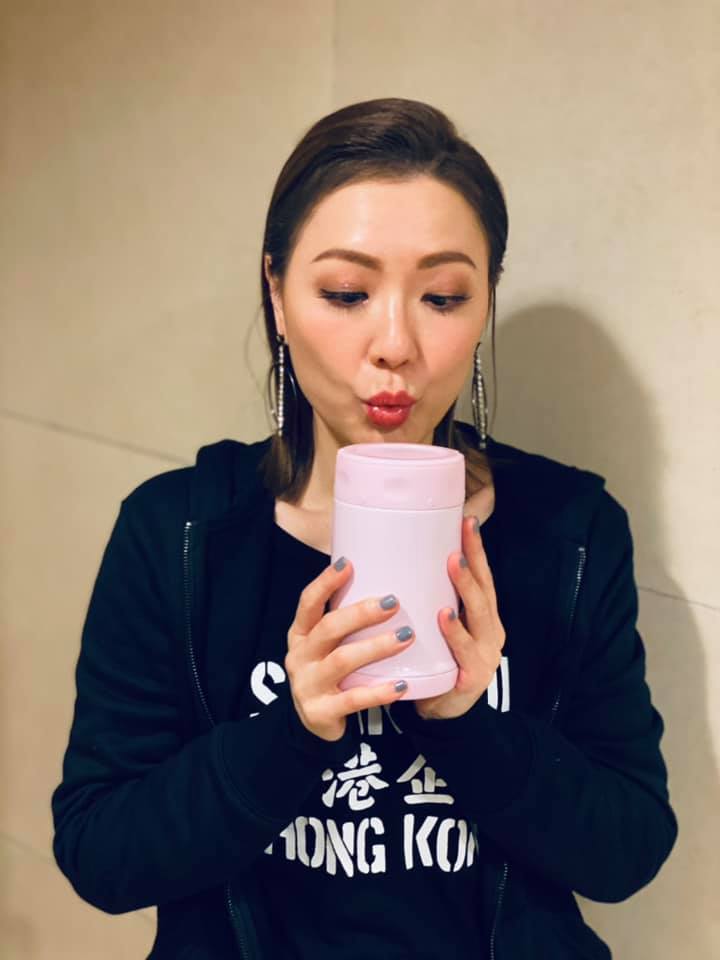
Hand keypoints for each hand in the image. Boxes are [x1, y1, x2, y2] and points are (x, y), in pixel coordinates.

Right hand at [285, 560, 415, 741]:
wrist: (315, 725)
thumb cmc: (331, 672)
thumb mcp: (327, 645)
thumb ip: (345, 621)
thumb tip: (386, 582)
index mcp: (300, 634)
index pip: (308, 603)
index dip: (325, 583)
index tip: (348, 563)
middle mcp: (299, 657)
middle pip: (328, 629)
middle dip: (361, 613)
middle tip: (393, 602)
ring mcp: (307, 685)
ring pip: (342, 661)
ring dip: (376, 647)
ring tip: (406, 636)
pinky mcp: (320, 712)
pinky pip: (353, 699)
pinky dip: (379, 691)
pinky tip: (402, 685)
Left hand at [414, 515, 505, 720]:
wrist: (438, 714)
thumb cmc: (435, 662)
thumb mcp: (436, 628)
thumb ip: (427, 600)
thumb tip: (394, 558)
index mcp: (482, 618)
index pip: (482, 577)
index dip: (476, 550)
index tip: (466, 520)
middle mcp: (490, 632)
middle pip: (484, 591)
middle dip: (473, 562)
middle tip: (458, 537)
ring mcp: (484, 655)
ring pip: (478, 616)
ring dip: (466, 588)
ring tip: (453, 563)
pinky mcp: (472, 678)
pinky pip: (464, 652)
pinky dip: (455, 632)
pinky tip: (445, 616)